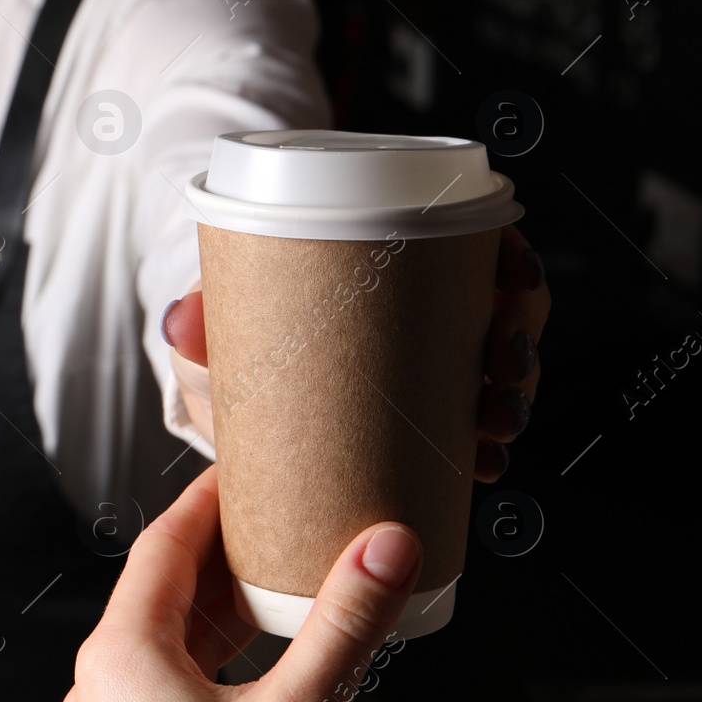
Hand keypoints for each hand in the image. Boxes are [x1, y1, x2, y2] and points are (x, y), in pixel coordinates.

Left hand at [61, 465, 422, 701]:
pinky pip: (167, 691)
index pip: (163, 543)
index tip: (246, 470)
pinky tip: (264, 676)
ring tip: (285, 593)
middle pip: (165, 591)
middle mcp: (101, 683)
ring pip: (168, 645)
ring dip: (225, 616)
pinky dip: (216, 666)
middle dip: (227, 558)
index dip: (207, 500)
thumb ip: (346, 629)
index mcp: (122, 652)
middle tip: (284, 525)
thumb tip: (385, 548)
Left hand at [163, 225, 550, 481]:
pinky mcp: (417, 417)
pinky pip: (468, 424)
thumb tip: (182, 322)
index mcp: (386, 260)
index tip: (513, 280)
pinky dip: (483, 442)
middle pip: (503, 310)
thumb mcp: (214, 325)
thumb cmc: (227, 331)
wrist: (217, 379)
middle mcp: (418, 307)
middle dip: (519, 342)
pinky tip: (482, 462)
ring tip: (492, 424)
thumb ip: (199, 326)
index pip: (472, 240)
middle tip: (502, 372)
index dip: (509, 256)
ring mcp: (424, 363)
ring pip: (498, 370)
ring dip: (511, 395)